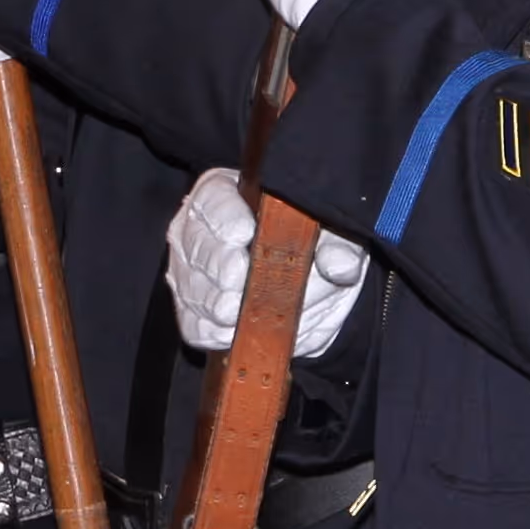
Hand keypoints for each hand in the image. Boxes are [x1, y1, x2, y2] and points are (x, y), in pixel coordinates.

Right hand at [164, 168, 369, 359]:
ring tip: (238, 313)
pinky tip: (231, 332)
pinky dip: (211, 332)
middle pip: (197, 245)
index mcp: (230, 196)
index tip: (244, 232)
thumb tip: (339, 264)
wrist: (310, 297)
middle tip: (238, 282)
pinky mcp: (192, 312)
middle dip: (219, 266)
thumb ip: (340, 246)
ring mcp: (190, 272)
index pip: (214, 198)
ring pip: (192, 287)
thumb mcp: (337, 239)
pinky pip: (193, 325)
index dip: (225, 216)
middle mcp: (200, 230)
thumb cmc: (315, 251)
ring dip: (216, 304)